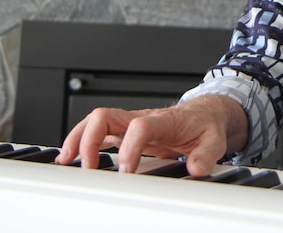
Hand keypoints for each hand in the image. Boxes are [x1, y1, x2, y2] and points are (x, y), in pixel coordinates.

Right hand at [55, 95, 247, 175]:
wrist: (205, 113)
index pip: (140, 126)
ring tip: (68, 160)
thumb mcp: (214, 140)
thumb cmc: (205, 125)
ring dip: (79, 138)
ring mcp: (130, 123)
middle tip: (89, 167)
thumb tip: (197, 168)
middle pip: (106, 117)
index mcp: (163, 120)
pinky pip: (98, 131)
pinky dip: (81, 142)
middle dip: (91, 139)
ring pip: (96, 121)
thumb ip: (207, 154)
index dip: (129, 147)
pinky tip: (71, 157)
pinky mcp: (125, 130)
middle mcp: (142, 118)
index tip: (125, 170)